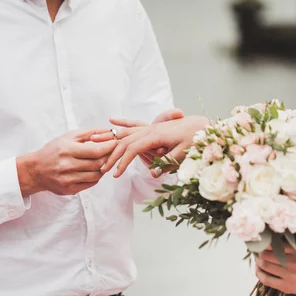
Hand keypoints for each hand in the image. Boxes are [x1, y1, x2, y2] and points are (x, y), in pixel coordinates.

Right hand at [16, 128, 116, 196]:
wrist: (36, 170)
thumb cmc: (53, 151)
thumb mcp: (68, 137)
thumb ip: (89, 133)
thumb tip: (110, 131)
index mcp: (67, 150)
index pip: (95, 151)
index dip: (109, 147)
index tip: (115, 143)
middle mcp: (67, 166)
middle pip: (98, 164)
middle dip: (108, 157)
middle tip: (112, 152)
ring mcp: (68, 179)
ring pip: (96, 175)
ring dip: (103, 168)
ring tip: (103, 161)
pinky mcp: (69, 189)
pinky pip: (90, 184)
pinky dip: (96, 177)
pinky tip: (94, 170)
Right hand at [94, 115, 209, 177]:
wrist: (202, 125)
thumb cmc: (194, 139)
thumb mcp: (184, 153)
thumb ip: (168, 162)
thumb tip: (154, 173)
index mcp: (155, 135)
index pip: (133, 149)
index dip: (122, 162)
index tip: (115, 174)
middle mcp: (149, 129)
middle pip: (124, 141)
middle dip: (111, 154)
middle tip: (101, 168)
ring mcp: (149, 127)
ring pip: (125, 132)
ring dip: (110, 138)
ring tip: (93, 141)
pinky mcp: (151, 127)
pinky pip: (133, 125)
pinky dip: (122, 123)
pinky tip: (111, 120)